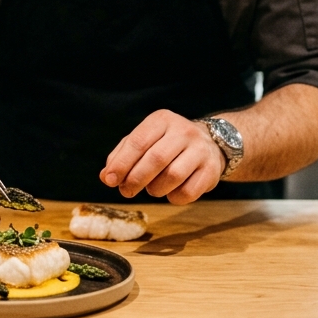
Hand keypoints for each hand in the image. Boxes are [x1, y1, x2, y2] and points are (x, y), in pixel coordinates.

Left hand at [100, 110, 224, 203]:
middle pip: (156, 159)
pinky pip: (188, 192)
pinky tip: (170, 191)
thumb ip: (121, 156)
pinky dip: (174, 197)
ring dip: (155, 189)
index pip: (138, 141)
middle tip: (126, 191)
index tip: (110, 180)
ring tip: (152, 189)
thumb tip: (106, 177)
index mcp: (162, 120)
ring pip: (173, 176)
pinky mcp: (212, 169)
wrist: (209, 144)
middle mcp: (184, 131)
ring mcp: (201, 149)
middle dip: (136, 179)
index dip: (121, 163)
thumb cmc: (165, 145)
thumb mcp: (144, 141)